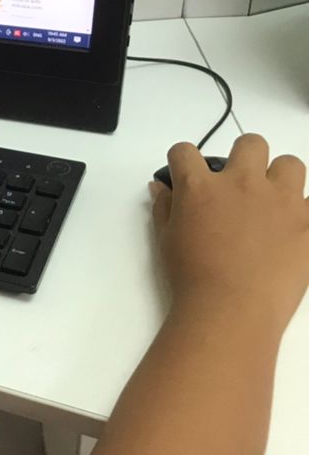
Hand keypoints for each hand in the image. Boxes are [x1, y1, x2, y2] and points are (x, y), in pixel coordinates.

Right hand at [152, 134, 308, 334]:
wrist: (232, 310)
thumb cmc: (191, 278)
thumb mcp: (166, 241)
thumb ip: (164, 208)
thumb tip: (160, 188)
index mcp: (200, 187)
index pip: (185, 151)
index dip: (183, 161)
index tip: (186, 175)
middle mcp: (242, 183)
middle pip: (250, 144)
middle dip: (243, 158)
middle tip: (239, 186)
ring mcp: (281, 199)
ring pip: (291, 164)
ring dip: (281, 178)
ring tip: (275, 204)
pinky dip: (305, 213)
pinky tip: (295, 230)